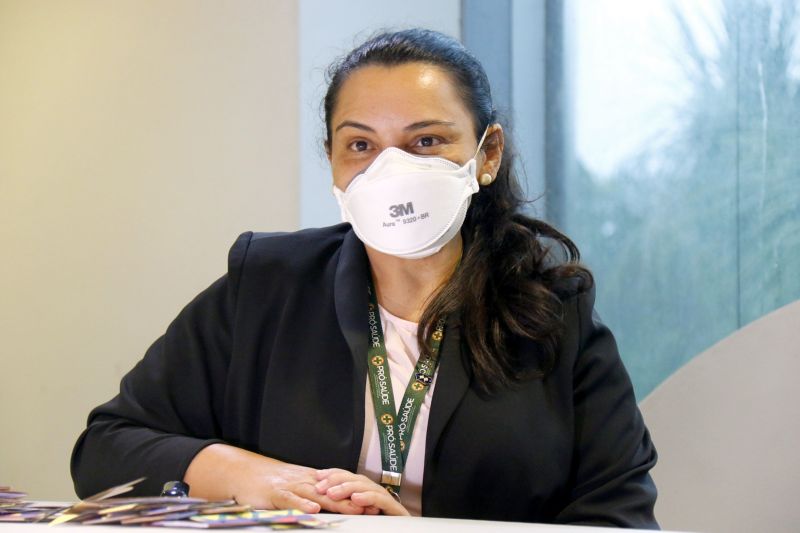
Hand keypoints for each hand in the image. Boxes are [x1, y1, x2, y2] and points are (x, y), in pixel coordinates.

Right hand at [184, 444, 364, 514]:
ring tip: (353, 509)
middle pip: (334, 491)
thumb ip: (316, 496)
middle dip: (353, 499)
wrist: (246, 473)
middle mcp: (306, 482)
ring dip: (336, 502)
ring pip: (317, 495)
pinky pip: (291, 500)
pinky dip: (302, 505)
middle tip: (371, 507)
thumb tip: (337, 504)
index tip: (374, 503)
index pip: (339, 487)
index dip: (356, 494)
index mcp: (313, 481)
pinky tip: (313, 510)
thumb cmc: (273, 483)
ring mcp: (292, 487)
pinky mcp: (277, 494)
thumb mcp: (298, 488)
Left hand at [314, 468, 410, 515]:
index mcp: (366, 492)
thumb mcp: (358, 516)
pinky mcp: (394, 509)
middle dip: (336, 480)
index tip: (318, 476)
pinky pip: (379, 499)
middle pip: (355, 479)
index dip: (334, 474)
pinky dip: (367, 497)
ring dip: (347, 488)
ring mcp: (385, 499)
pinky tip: (356, 499)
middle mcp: (375, 492)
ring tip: (332, 493)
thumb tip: (326, 500)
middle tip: (320, 486)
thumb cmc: (380, 528)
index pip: (349, 476)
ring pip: (365, 487)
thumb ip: (346, 507)